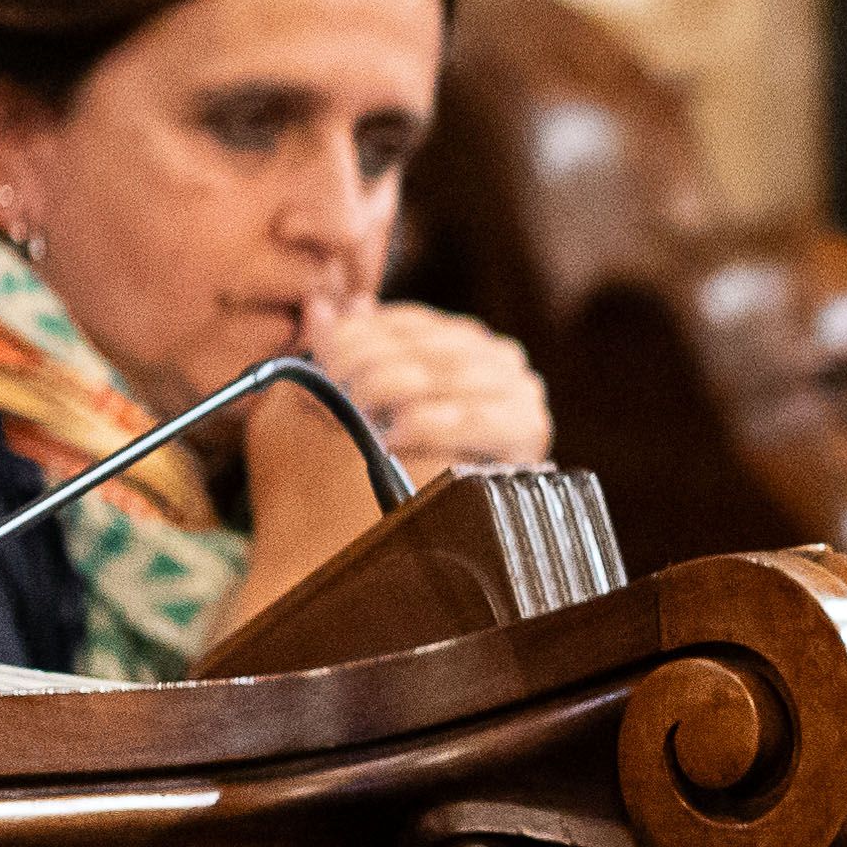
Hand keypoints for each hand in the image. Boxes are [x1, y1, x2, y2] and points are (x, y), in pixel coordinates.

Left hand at [294, 297, 550, 484]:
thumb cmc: (388, 466)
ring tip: (356, 412)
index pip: (410, 321)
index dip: (362, 332)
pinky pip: (476, 417)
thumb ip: (343, 353)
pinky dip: (430, 424)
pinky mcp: (528, 427)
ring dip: (395, 388)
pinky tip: (392, 439)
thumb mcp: (354, 402)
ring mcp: (519, 389)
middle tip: (334, 384)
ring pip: (449, 372)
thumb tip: (318, 305)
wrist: (440, 542)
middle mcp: (498, 356)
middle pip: (427, 344)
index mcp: (461, 340)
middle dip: (373, 361)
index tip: (323, 353)